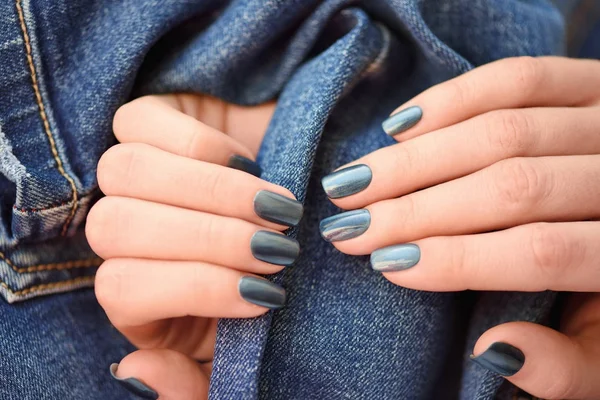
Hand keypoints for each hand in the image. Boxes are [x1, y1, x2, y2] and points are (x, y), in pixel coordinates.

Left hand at [87, 94, 301, 398]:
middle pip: (117, 227)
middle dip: (211, 239)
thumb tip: (133, 371)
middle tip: (280, 247)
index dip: (198, 289)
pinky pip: (140, 124)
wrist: (292, 207)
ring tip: (275, 205)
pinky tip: (245, 162)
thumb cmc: (273, 276)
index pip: (122, 288)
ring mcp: (124, 172)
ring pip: (126, 172)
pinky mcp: (141, 121)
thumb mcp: (243, 343)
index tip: (268, 295)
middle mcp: (117, 232)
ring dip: (213, 192)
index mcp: (133, 293)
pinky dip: (201, 146)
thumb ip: (194, 386)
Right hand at [319, 57, 599, 398]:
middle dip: (416, 210)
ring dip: (415, 160)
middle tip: (347, 227)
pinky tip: (401, 127)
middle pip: (512, 187)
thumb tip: (494, 351)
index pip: (541, 252)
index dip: (457, 259)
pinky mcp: (594, 80)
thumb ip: (567, 368)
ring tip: (352, 182)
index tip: (386, 266)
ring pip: (502, 131)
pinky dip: (452, 99)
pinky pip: (517, 78)